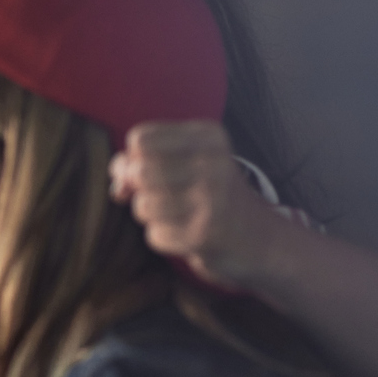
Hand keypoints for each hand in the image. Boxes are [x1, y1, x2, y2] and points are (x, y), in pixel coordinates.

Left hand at [108, 121, 284, 291]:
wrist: (260, 240)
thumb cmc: (212, 197)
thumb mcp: (187, 163)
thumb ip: (144, 160)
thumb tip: (117, 175)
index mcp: (208, 136)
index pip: (140, 139)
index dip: (132, 159)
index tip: (148, 172)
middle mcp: (214, 162)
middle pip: (138, 172)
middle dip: (138, 191)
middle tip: (161, 198)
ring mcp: (212, 199)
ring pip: (143, 206)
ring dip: (151, 217)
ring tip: (177, 216)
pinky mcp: (207, 234)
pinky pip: (155, 235)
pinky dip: (163, 238)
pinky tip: (186, 234)